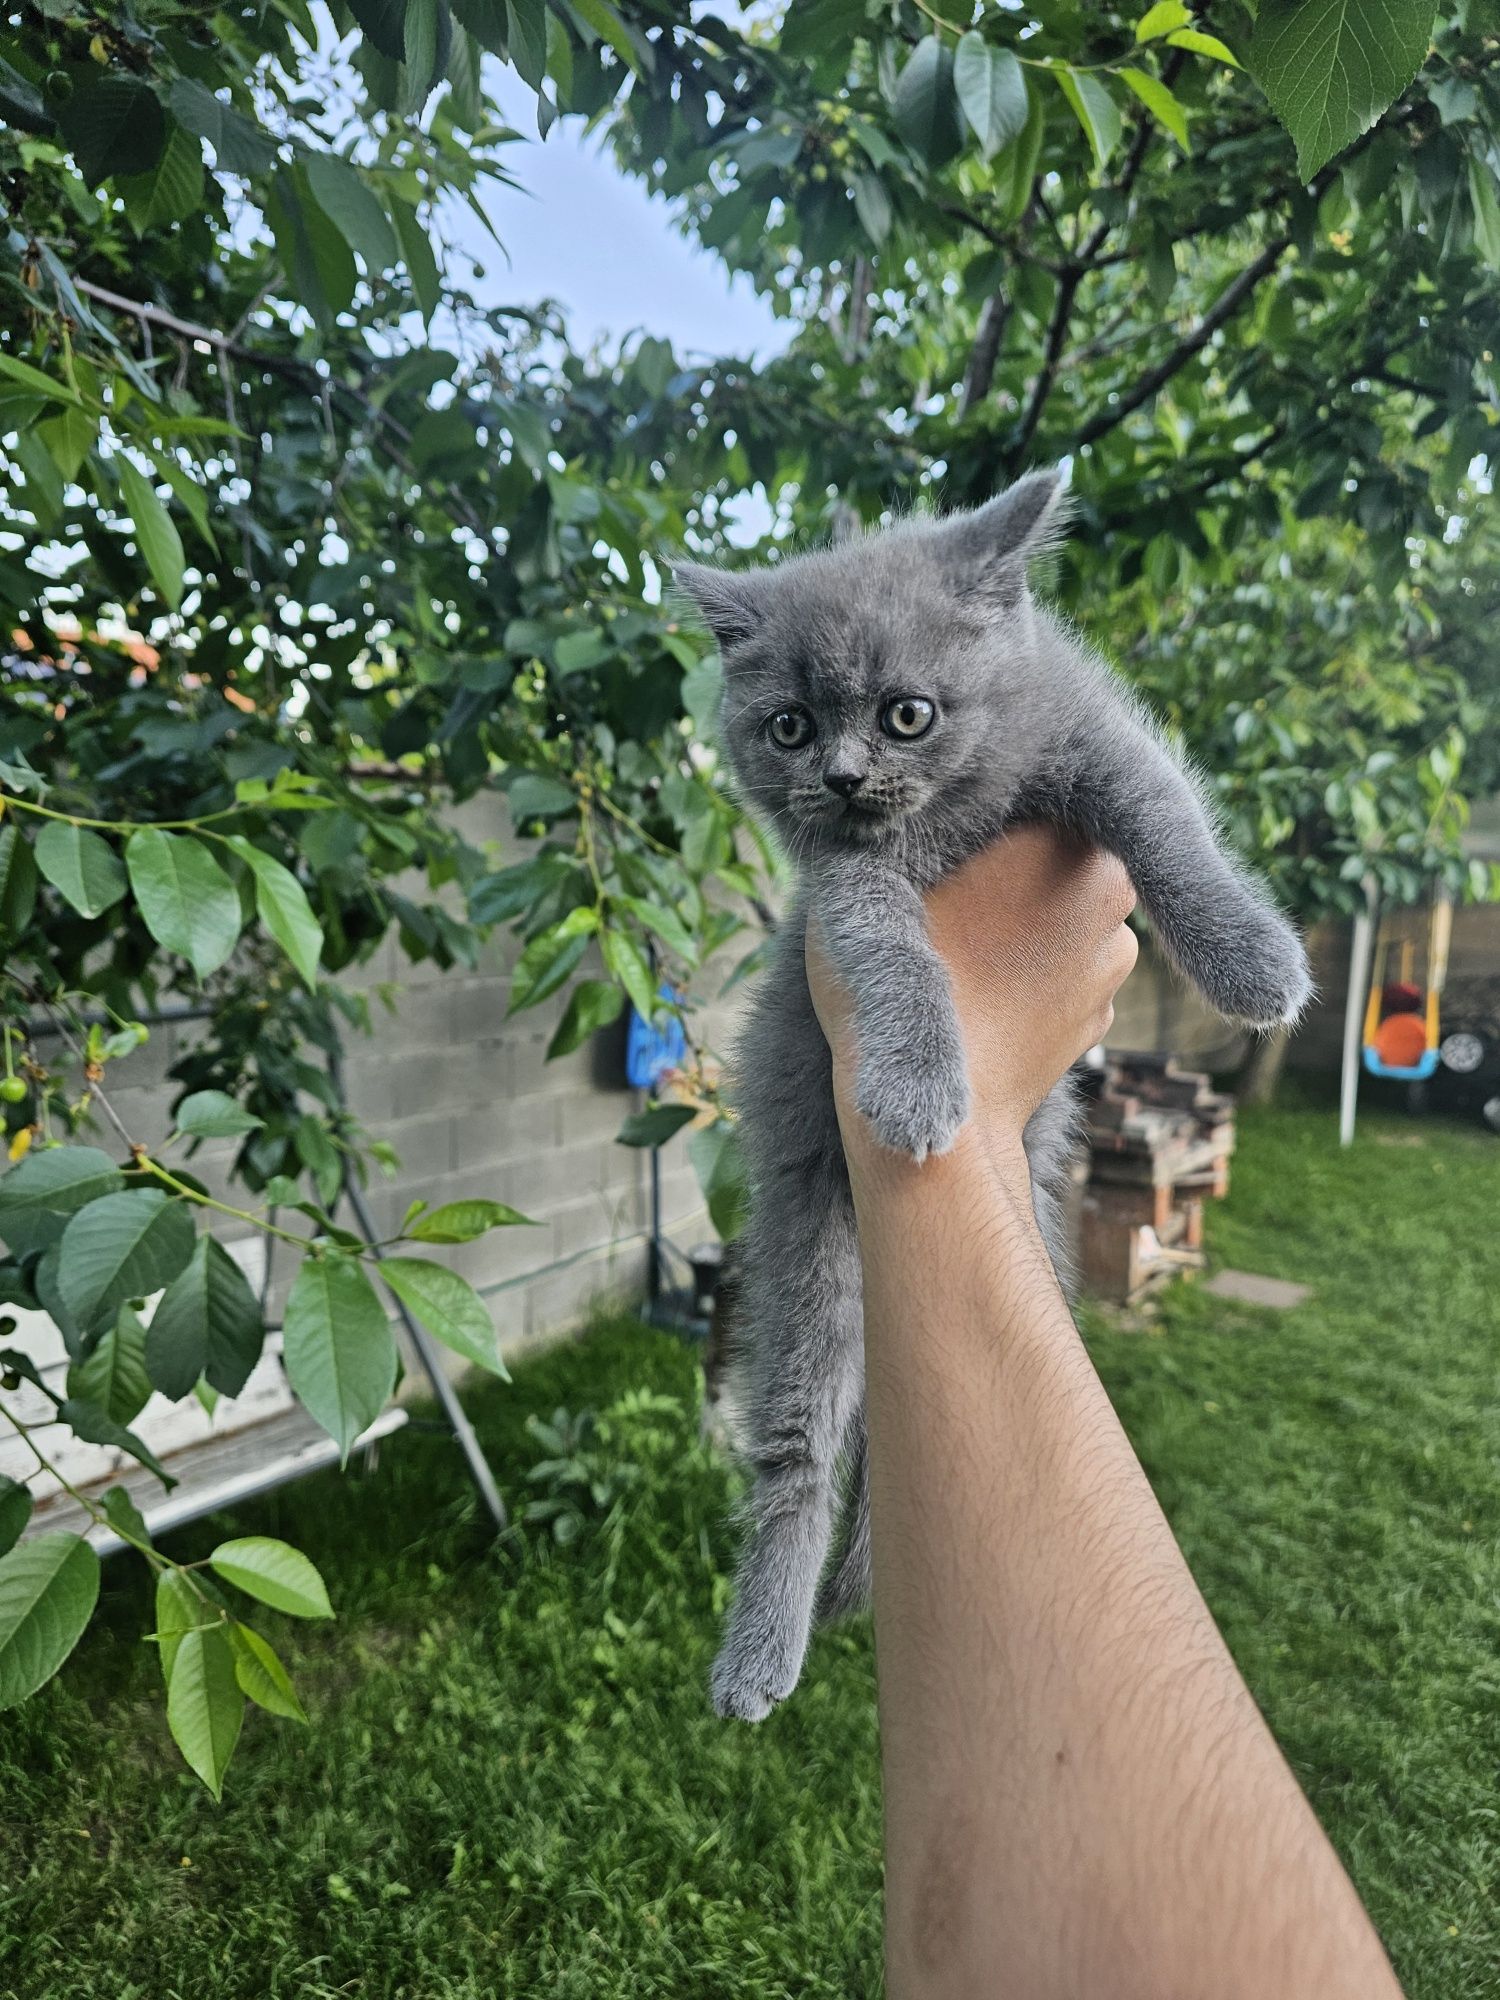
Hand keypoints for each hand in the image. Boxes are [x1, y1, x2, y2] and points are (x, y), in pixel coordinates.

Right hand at [808, 824, 1137, 1151]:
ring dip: (1027, 923)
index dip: (979, 810)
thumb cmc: (902, 987)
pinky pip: (1066, 974)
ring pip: (1065, 914)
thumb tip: (915, 803)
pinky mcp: (1102, 1014)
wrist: (942, 1111)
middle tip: (948, 893)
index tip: (938, 834)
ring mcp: (1114, 957)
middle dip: (1012, 867)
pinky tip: (984, 997)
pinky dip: (1032, 979)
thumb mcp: (878, 880)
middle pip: (1052, 851)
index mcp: (1057, 836)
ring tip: (962, 953)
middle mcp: (1108, 889)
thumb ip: (910, 829)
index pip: (1023, 793)